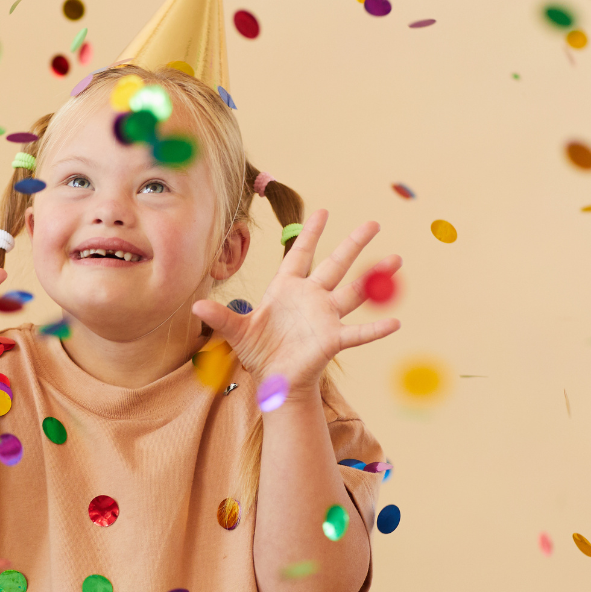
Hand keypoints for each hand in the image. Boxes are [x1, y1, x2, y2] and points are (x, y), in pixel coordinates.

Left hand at [191, 210, 400, 397]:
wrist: (273, 380)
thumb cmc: (258, 351)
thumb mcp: (236, 331)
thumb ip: (219, 316)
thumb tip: (194, 305)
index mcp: (287, 289)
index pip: (301, 254)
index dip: (310, 233)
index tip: (323, 211)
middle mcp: (311, 298)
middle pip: (335, 265)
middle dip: (353, 244)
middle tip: (374, 223)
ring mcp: (324, 317)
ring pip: (354, 291)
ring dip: (375, 278)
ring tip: (396, 259)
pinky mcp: (332, 339)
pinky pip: (357, 333)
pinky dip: (376, 329)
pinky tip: (396, 322)